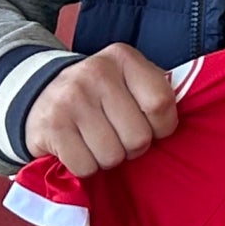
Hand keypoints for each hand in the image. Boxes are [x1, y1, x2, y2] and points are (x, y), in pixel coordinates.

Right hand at [24, 44, 178, 177]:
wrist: (38, 94)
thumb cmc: (99, 94)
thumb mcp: (127, 80)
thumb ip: (155, 93)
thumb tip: (186, 121)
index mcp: (123, 58)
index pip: (161, 103)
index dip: (163, 127)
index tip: (152, 127)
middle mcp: (96, 73)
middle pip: (138, 137)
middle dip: (132, 147)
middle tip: (117, 135)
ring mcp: (71, 99)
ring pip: (112, 156)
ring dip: (107, 158)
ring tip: (96, 140)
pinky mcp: (51, 127)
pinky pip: (85, 167)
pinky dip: (85, 167)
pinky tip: (78, 147)